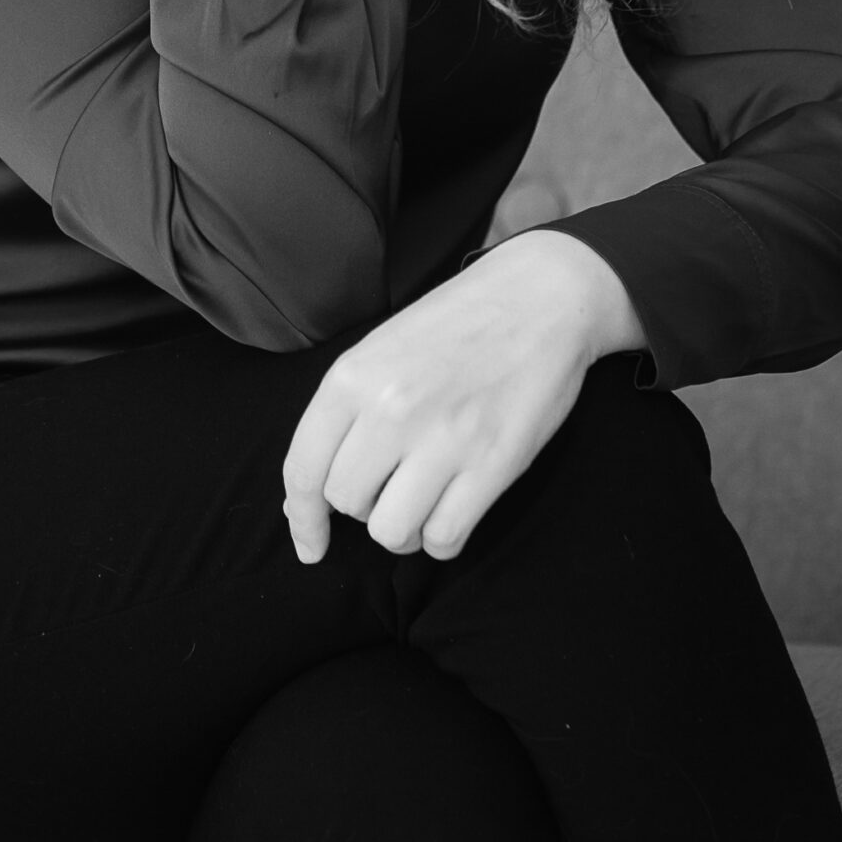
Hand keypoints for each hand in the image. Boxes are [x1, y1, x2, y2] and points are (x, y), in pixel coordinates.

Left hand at [281, 229, 645, 564]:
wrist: (540, 297)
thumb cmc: (457, 323)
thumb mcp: (382, 348)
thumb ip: (346, 410)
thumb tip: (310, 491)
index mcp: (354, 376)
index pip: (304, 469)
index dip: (302, 518)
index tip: (309, 545)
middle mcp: (390, 410)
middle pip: (346, 502)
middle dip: (363, 506)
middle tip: (391, 484)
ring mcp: (443, 439)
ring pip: (390, 531)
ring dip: (402, 529)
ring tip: (421, 502)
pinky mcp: (492, 464)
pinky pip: (444, 539)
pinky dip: (442, 539)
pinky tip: (452, 512)